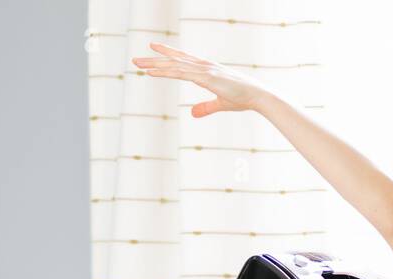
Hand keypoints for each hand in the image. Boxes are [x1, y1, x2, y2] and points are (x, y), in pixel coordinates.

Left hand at [131, 42, 277, 116]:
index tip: (153, 50)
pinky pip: (179, 73)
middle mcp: (202, 66)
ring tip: (137, 64)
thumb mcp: (220, 104)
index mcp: (206, 69)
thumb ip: (206, 108)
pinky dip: (164, 72)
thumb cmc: (242, 98)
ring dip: (154, 64)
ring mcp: (203, 70)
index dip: (168, 54)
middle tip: (136, 59)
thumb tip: (192, 113)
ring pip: (173, 65)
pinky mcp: (204, 78)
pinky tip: (151, 73)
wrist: (256, 96)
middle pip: (174, 60)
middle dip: (154, 59)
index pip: (182, 59)